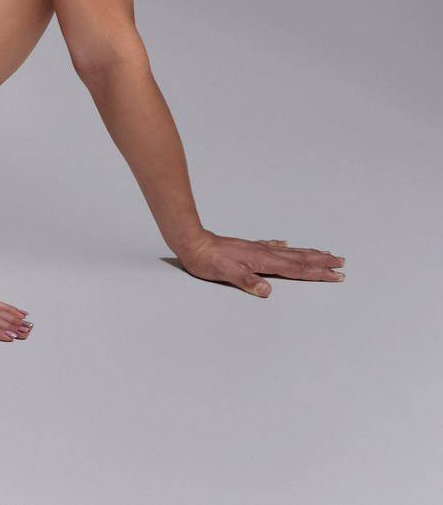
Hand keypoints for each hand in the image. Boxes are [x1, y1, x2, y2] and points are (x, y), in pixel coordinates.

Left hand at [174, 231, 344, 296]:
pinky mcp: (248, 247)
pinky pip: (273, 246)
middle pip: (299, 258)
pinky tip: (287, 245)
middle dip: (321, 262)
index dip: (317, 273)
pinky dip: (285, 247)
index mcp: (262, 261)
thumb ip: (246, 281)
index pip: (296, 269)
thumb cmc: (206, 259)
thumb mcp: (225, 274)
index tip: (337, 275)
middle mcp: (264, 252)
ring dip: (309, 254)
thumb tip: (267, 290)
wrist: (192, 242)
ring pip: (290, 252)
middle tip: (341, 263)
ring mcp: (257, 248)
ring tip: (324, 253)